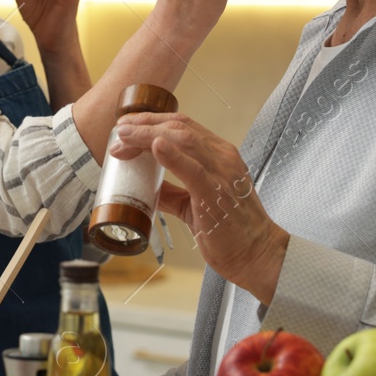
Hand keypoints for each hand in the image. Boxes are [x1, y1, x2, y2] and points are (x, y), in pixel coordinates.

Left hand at [113, 111, 289, 304]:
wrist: (257, 254)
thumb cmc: (230, 230)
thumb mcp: (196, 203)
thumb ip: (172, 192)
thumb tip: (146, 187)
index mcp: (219, 155)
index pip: (182, 126)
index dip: (151, 122)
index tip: (127, 128)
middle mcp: (223, 157)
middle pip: (179, 127)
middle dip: (144, 125)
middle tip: (119, 132)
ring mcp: (222, 172)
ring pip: (183, 140)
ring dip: (148, 135)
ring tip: (124, 138)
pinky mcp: (217, 193)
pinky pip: (193, 168)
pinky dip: (172, 155)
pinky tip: (154, 147)